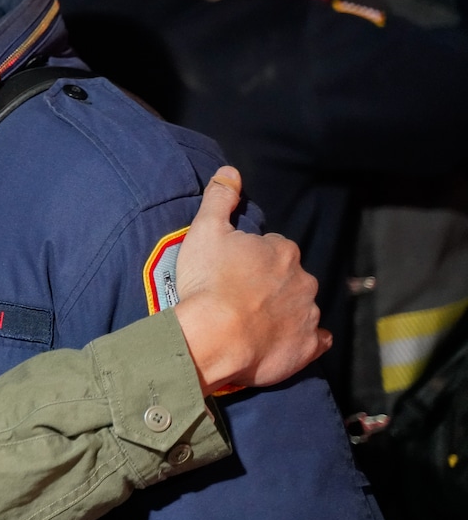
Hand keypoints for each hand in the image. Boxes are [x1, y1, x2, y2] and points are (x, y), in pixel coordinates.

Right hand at [173, 166, 330, 394]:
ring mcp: (308, 315)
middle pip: (290, 276)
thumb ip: (220, 198)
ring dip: (284, 310)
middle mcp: (304, 279)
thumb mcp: (205, 230)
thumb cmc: (209, 281)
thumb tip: (231, 171)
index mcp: (283, 250)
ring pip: (301, 306)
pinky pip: (314, 340)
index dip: (251, 258)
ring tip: (252, 322)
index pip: (272, 247)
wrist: (215, 337)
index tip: (232, 269)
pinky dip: (303, 339)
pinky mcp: (307, 348)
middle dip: (271, 283)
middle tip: (239, 295)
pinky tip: (283, 340)